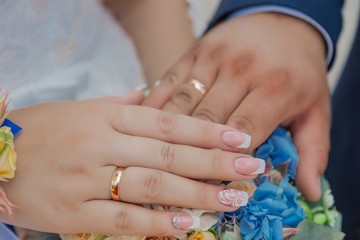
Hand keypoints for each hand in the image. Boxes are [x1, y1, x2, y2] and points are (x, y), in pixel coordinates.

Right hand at [0, 90, 263, 234]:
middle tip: (252, 169)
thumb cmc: (44, 130)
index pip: (168, 122)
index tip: (241, 138)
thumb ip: (119, 104)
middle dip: (214, 162)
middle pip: (169, 153)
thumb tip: (149, 94)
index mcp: (106, 117)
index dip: (207, 130)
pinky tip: (188, 223)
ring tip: (233, 198)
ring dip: (197, 194)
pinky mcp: (74, 213)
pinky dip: (157, 223)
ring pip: (152, 186)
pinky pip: (123, 220)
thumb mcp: (81, 108)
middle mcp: (100, 144)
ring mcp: (87, 180)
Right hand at [143, 13, 329, 200]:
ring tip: (157, 163)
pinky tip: (144, 132)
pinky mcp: (191, 55)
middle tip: (182, 181)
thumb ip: (314, 151)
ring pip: (181, 105)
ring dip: (167, 137)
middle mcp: (240, 70)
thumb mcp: (317, 110)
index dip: (227, 162)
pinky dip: (153, 110)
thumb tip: (310, 192)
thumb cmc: (297, 71)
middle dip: (193, 155)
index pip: (244, 132)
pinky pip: (166, 85)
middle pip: (206, 122)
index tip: (214, 186)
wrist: (282, 21)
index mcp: (275, 86)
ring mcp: (211, 59)